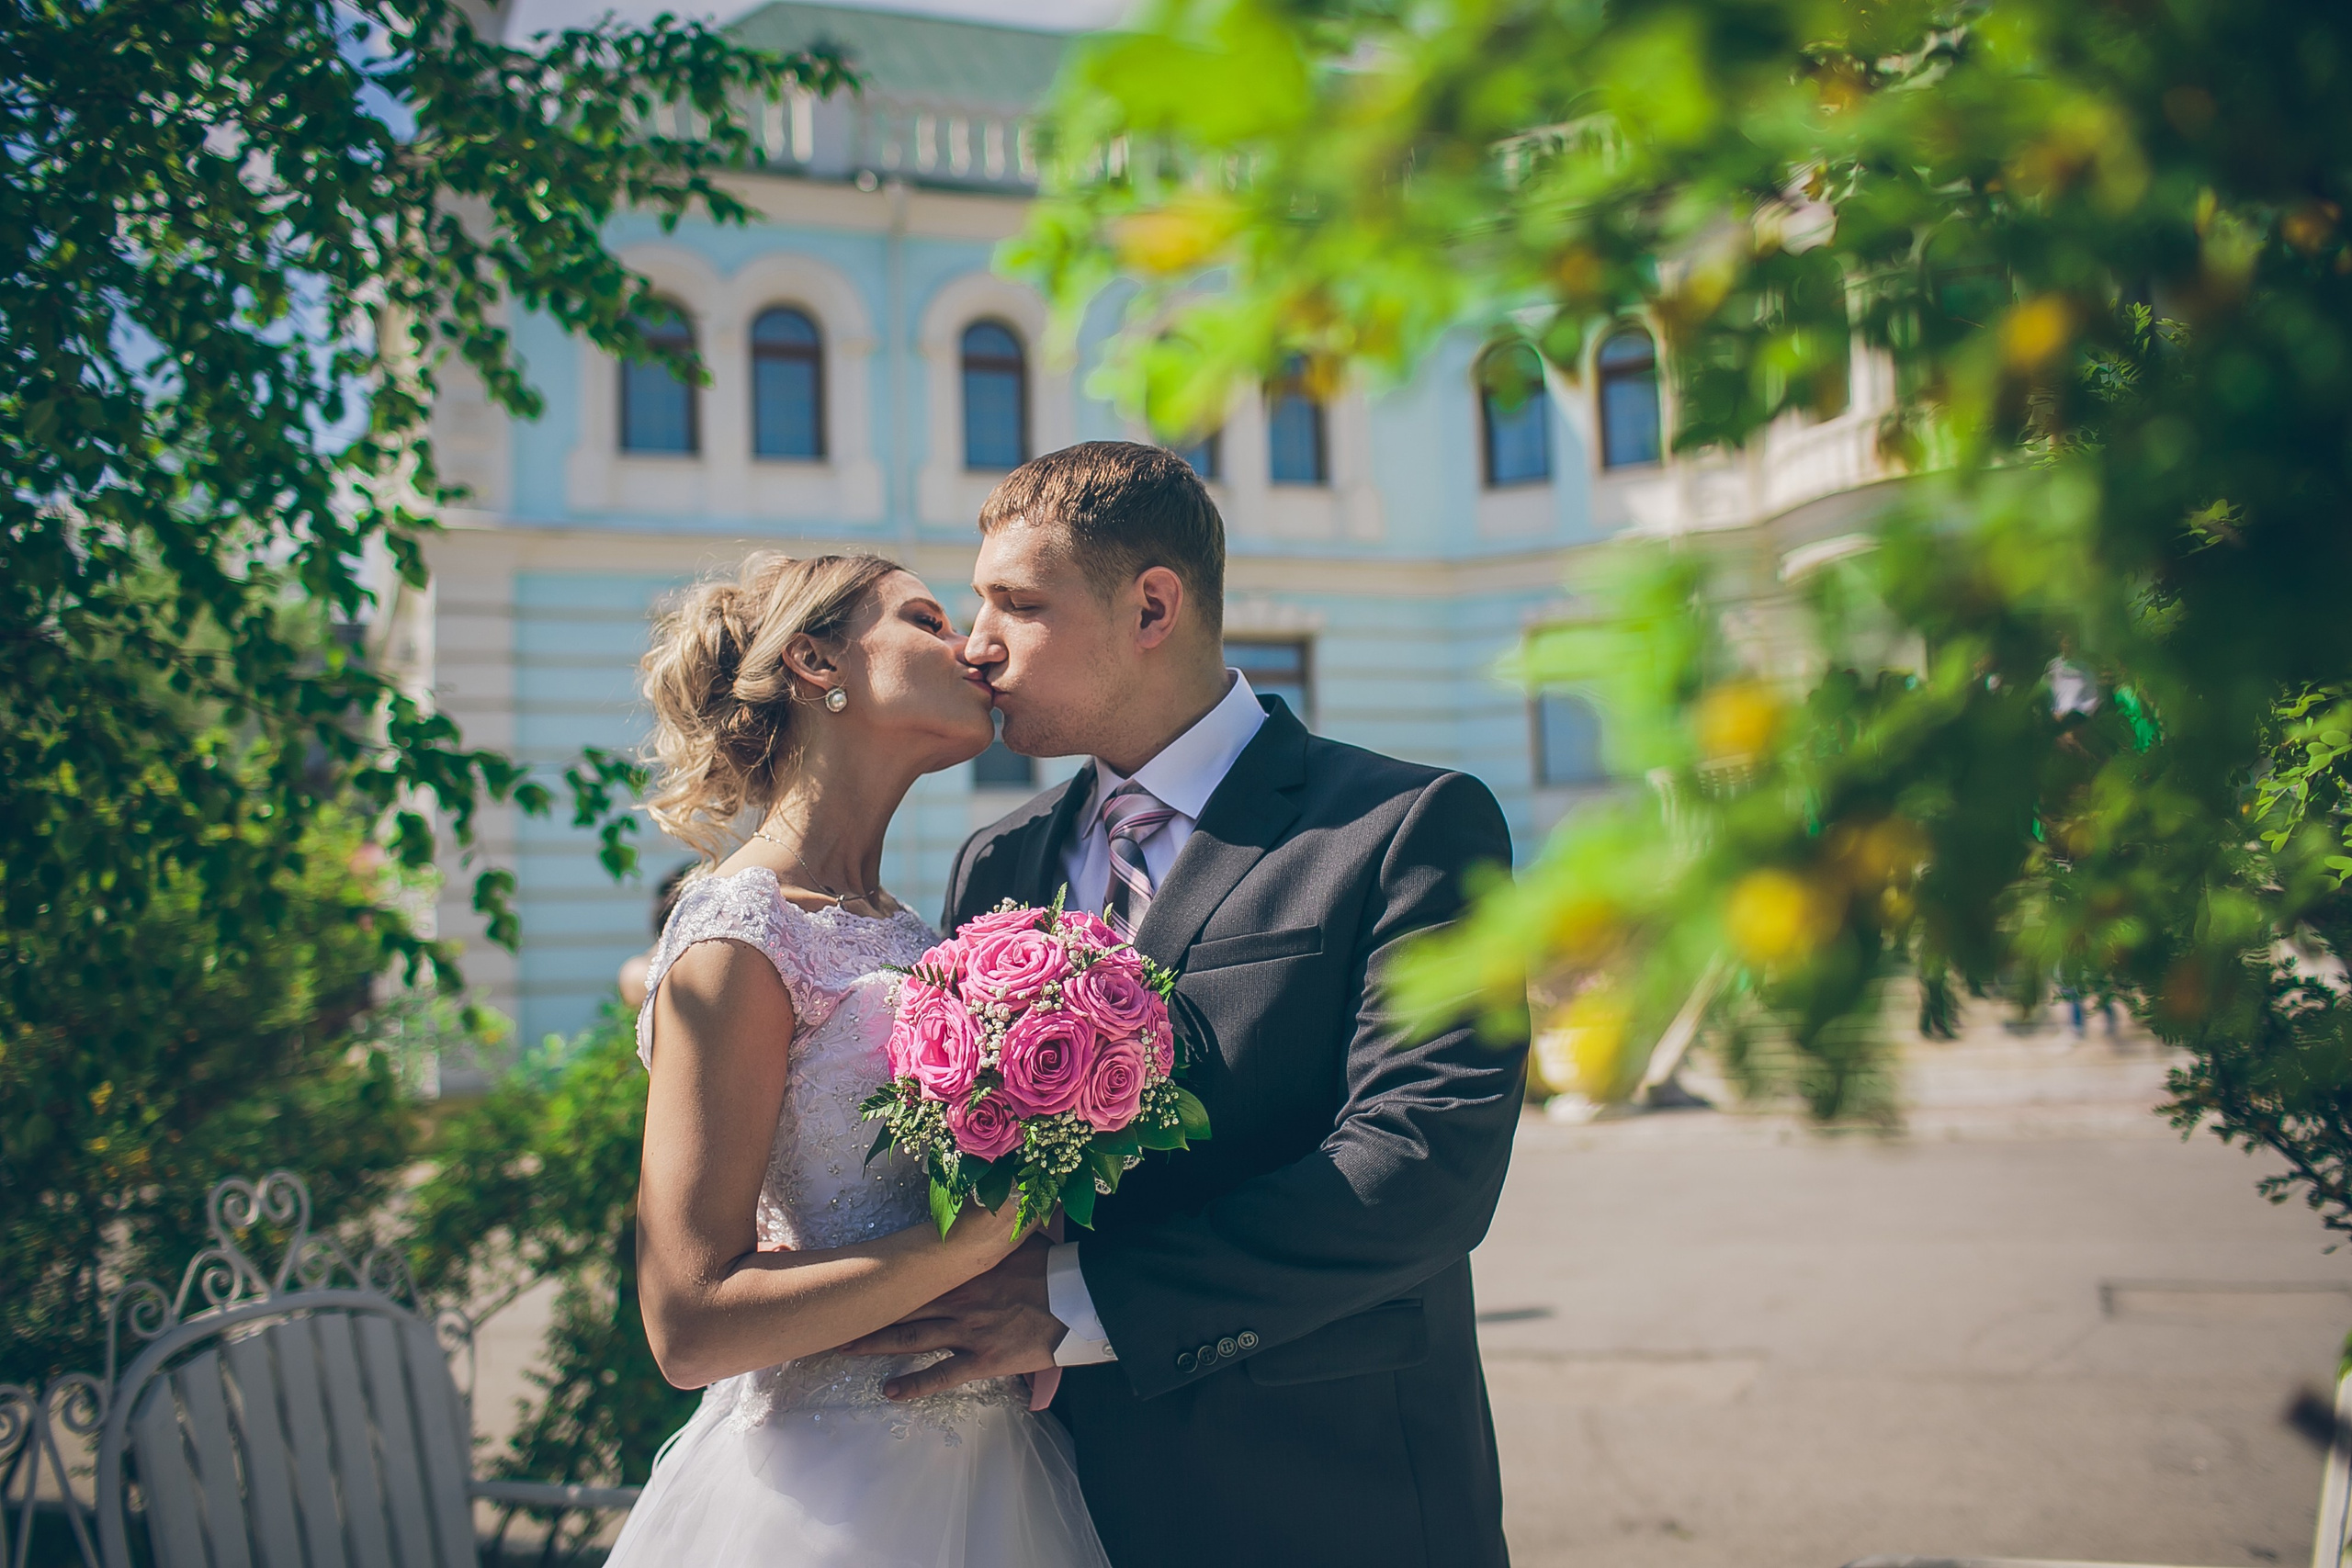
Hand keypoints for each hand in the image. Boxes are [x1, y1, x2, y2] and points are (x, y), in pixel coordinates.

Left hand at [838, 1232, 1066, 1399]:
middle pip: (901, 1307)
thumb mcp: (1023, 1240)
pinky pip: (941, 1375)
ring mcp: (965, 1332)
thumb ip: (1003, 1230)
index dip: (882, 1278)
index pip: (911, 1274)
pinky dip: (913, 1385)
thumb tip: (1002, 1199)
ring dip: (875, 1344)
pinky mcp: (981, 1360)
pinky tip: (888, 1392)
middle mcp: (956, 1300)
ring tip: (845, 1349)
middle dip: (867, 1312)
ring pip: (909, 1340)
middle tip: (833, 1317)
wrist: (1076, 1298)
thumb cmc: (1054, 1266)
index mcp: (962, 1271)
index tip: (854, 1279)